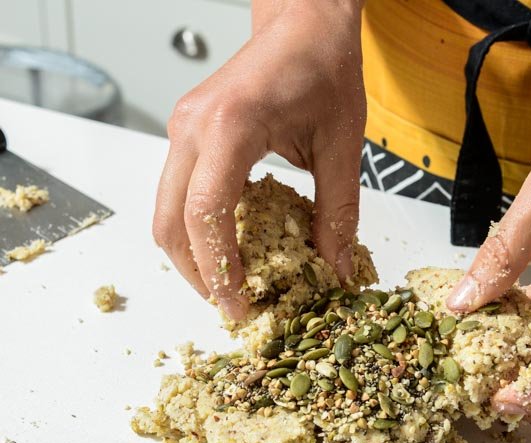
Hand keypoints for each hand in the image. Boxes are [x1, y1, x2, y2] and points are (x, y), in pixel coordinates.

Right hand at [153, 0, 364, 319]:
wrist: (304, 21)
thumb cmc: (323, 67)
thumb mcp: (343, 146)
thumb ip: (338, 212)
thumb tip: (336, 269)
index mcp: (230, 126)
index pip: (205, 215)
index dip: (219, 271)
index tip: (241, 307)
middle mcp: (193, 127)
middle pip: (170, 222)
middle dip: (198, 274)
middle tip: (236, 306)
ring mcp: (184, 128)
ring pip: (168, 210)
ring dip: (196, 254)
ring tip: (235, 283)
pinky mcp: (189, 132)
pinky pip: (181, 191)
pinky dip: (201, 226)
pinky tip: (235, 244)